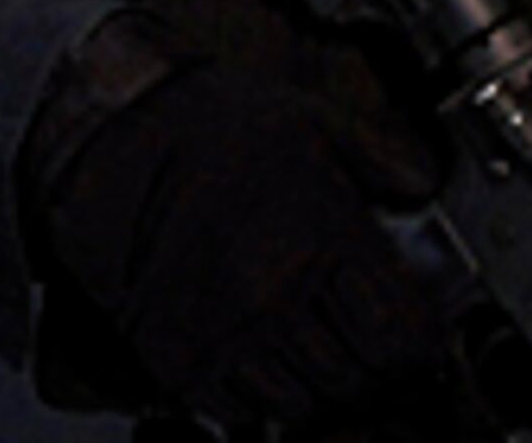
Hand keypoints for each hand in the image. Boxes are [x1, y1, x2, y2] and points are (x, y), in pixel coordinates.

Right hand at [32, 51, 452, 429]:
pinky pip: (240, 414)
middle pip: (360, 385)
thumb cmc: (204, 124)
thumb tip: (425, 191)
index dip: (418, 345)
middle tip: (364, 347)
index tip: (412, 334)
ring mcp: (220, 330)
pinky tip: (259, 355)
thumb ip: (386, 160)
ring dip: (317, 390)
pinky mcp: (173, 355)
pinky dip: (258, 398)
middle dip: (373, 372)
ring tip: (310, 351)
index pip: (406, 340)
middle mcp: (272, 292)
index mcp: (320, 236)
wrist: (106, 134)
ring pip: (303, 409)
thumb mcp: (314, 119)